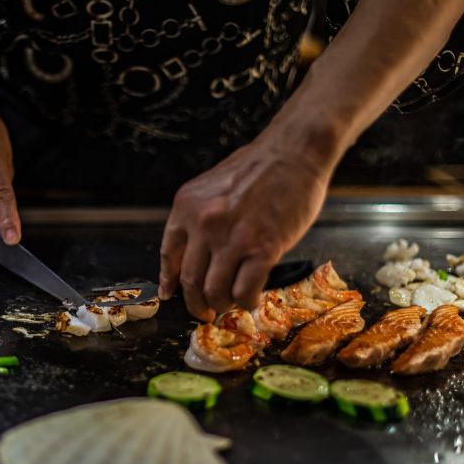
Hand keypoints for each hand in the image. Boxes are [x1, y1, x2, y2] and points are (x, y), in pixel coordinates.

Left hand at [158, 123, 336, 321]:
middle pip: (190, 281)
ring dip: (222, 305)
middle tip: (205, 311)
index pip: (169, 255)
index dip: (170, 281)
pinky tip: (251, 299)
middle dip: (196, 304)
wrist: (294, 151)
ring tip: (230, 304)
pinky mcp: (263, 249)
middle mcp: (204, 224)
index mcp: (187, 206)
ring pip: (215, 291)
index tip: (171, 294)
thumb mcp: (213, 188)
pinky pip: (245, 290)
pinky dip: (246, 301)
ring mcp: (233, 238)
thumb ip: (198, 218)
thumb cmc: (259, 167)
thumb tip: (193, 254)